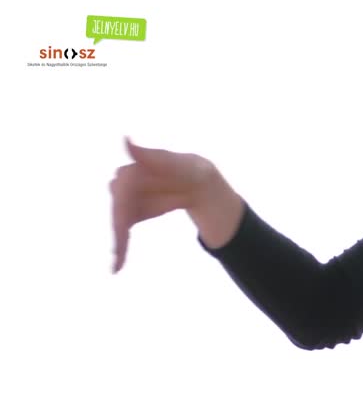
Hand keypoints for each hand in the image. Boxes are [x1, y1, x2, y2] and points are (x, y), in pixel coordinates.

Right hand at [109, 137, 217, 273]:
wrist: (200, 186)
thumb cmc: (193, 170)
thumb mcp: (185, 165)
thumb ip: (156, 157)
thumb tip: (124, 140)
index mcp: (139, 166)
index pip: (126, 184)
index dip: (123, 196)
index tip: (122, 209)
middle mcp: (128, 181)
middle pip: (120, 205)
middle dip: (121, 224)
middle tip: (121, 247)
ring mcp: (129, 198)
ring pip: (118, 220)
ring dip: (118, 241)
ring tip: (118, 264)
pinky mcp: (133, 213)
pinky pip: (123, 231)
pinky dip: (121, 248)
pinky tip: (118, 266)